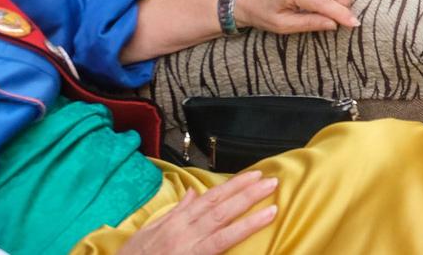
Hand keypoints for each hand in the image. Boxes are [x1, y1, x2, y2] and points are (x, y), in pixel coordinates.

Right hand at [118, 171, 278, 254]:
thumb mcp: (150, 230)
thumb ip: (175, 211)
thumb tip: (192, 193)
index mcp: (175, 221)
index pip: (210, 198)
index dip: (233, 186)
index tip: (253, 176)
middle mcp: (183, 231)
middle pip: (220, 208)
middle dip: (247, 193)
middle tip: (271, 182)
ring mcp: (188, 247)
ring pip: (222, 225)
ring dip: (249, 214)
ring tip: (272, 204)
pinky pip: (218, 248)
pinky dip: (238, 236)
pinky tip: (255, 229)